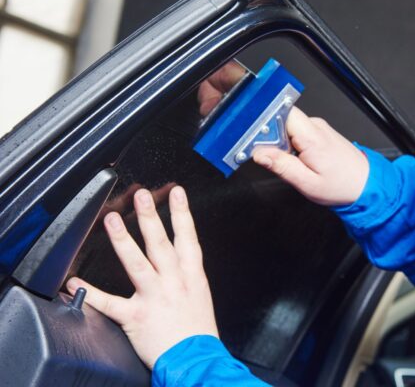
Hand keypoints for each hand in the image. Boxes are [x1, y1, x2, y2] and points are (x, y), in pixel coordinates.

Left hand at [66, 186, 217, 368]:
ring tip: (112, 220)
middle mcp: (174, 282)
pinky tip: (75, 282)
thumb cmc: (198, 331)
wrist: (196, 360)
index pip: (188, 238)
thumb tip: (179, 258)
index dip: (182, 213)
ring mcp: (156, 297)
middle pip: (161, 244)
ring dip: (123, 240)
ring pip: (137, 264)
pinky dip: (90, 293)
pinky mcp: (137, 317)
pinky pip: (110, 303)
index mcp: (191, 276)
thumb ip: (187, 275)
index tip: (176, 192)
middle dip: (151, 217)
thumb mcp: (200, 296)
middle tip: (141, 195)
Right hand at [197, 61, 368, 206]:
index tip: (251, 136)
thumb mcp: (307, 183)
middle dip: (265, 134)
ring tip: (276, 158)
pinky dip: (285, 142)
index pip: (280, 113)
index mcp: (312, 136)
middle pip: (279, 118)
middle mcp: (315, 126)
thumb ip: (281, 166)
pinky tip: (287, 157)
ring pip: (285, 125)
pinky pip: (293, 131)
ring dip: (276, 140)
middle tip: (261, 153)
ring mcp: (317, 128)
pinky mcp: (317, 133)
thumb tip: (259, 154)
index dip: (262, 122)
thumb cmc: (342, 186)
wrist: (367, 185)